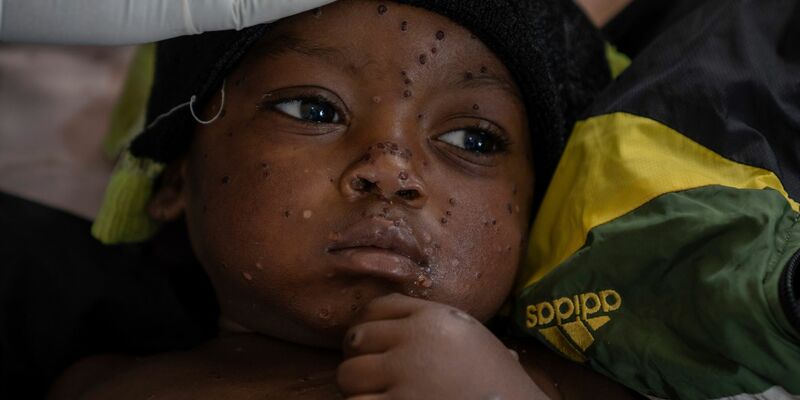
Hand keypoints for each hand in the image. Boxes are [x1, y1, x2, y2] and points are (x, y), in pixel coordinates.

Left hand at [337, 293, 548, 398]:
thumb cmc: (498, 380)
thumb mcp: (472, 337)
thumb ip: (436, 325)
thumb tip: (395, 326)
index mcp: (434, 318)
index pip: (377, 307)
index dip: (367, 324)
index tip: (370, 342)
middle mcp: (414, 341)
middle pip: (357, 338)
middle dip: (358, 356)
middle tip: (369, 372)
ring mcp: (403, 376)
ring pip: (349, 374)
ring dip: (356, 386)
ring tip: (373, 393)